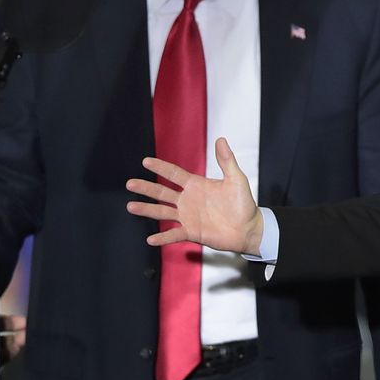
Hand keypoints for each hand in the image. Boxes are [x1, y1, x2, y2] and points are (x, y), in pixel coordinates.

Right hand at [125, 138, 262, 253]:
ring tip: (131, 206)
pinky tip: (151, 239)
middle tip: (130, 183)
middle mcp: (188, 200)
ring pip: (162, 212)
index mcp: (196, 185)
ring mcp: (188, 216)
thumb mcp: (236, 179)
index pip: (173, 174)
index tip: (145, 161)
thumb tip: (221, 139)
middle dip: (146, 187)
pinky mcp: (191, 232)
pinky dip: (163, 237)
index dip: (160, 167)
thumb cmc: (243, 204)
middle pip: (162, 193)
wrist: (248, 228)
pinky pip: (174, 234)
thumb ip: (227, 161)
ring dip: (147, 210)